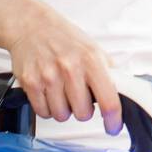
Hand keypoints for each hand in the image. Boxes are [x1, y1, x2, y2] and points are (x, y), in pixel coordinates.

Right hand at [3, 0, 121, 133]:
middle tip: (78, 95)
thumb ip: (107, 73)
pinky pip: (43, 112)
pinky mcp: (30, 82)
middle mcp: (70, 68)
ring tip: (61, 91)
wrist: (31, 25)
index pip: (108, 99)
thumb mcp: (93, 49)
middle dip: (83, 109)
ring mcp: (48, 76)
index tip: (113, 126)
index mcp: (91, 60)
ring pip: (61, 115)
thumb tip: (122, 95)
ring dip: (63, 109)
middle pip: (83, 113)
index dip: (113, 119)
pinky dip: (47, 107)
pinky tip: (48, 92)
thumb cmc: (64, 38)